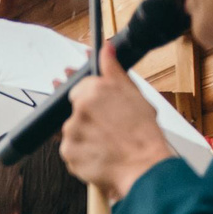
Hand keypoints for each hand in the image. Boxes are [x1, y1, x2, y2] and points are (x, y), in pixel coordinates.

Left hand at [60, 52, 176, 200]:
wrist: (144, 166)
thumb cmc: (143, 133)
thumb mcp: (133, 93)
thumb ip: (113, 69)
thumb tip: (106, 47)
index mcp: (93, 90)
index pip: (80, 89)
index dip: (93, 100)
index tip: (102, 109)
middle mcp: (77, 110)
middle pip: (76, 112)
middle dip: (90, 119)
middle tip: (111, 129)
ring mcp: (70, 133)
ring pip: (74, 132)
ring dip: (87, 137)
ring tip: (109, 143)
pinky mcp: (68, 153)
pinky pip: (72, 151)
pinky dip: (84, 153)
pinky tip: (101, 154)